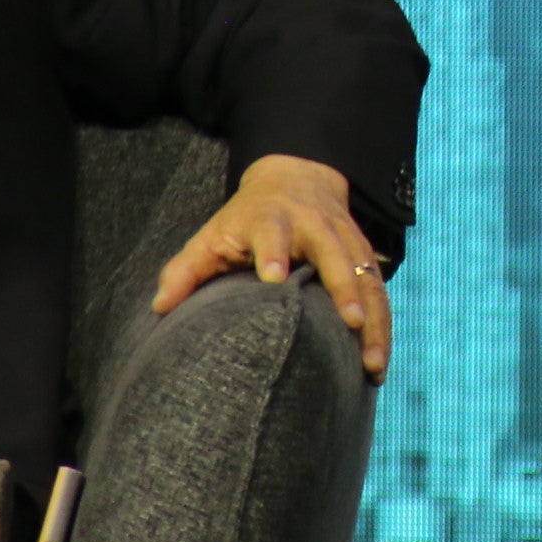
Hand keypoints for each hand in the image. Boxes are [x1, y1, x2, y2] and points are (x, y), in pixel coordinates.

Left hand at [151, 154, 392, 379]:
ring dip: (373, 320)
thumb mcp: (212, 236)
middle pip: (333, 254)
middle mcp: (314, 227)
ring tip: (373, 363)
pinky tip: (378, 363)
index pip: (272, 234)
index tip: (274, 277)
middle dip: (344, 288)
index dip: (274, 253)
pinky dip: (382, 326)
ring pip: (366, 278)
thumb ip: (185, 270)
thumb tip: (159, 307)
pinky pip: (378, 292)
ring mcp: (345, 240)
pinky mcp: (365, 256)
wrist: (297, 179)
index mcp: (271, 220)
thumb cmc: (244, 220)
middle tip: (351, 323)